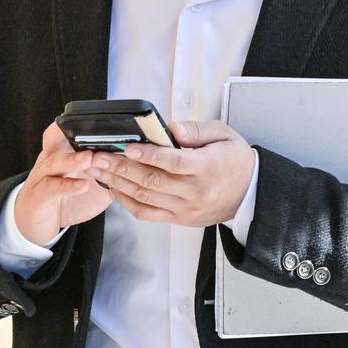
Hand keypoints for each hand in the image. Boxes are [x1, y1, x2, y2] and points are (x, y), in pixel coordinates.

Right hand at [15, 122, 112, 245]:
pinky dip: (67, 186)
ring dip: (73, 159)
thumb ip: (109, 170)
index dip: (80, 123)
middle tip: (97, 136)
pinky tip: (81, 185)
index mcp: (65, 151)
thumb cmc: (68, 197)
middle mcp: (52, 159)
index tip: (104, 119)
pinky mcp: (38, 196)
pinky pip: (51, 187)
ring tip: (89, 158)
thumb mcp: (93, 181)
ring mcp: (42, 176)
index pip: (69, 130)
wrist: (39, 223)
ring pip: (55, 162)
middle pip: (59, 140)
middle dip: (77, 136)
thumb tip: (137, 160)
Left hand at [86, 120, 254, 226]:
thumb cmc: (236, 161)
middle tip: (99, 156)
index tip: (128, 146)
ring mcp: (185, 208)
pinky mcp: (179, 218)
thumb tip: (171, 128)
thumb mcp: (224, 135)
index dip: (149, 155)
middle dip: (121, 167)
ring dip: (117, 183)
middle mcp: (194, 192)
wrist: (249, 194)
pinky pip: (147, 213)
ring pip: (144, 198)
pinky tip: (113, 188)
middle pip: (152, 181)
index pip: (174, 162)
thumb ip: (197, 130)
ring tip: (98, 169)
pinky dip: (126, 202)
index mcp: (207, 168)